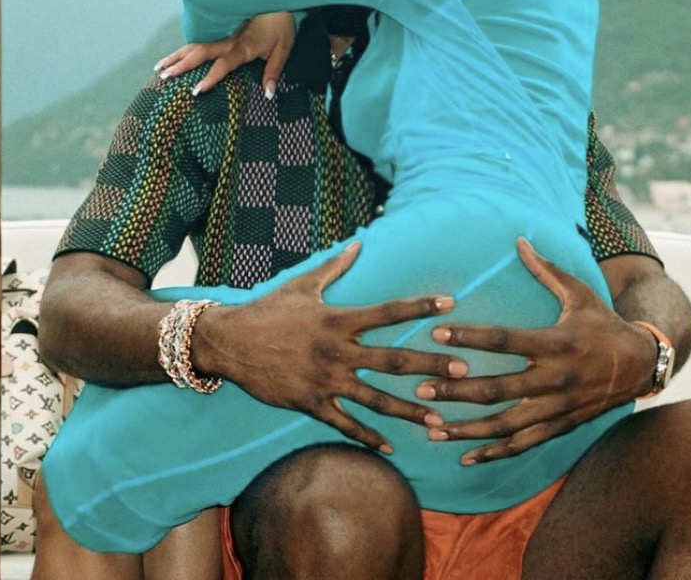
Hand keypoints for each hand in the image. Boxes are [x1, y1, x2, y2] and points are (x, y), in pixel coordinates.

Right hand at [154, 11, 296, 94]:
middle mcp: (228, 38)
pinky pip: (198, 38)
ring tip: (158, 68)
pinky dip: (183, 48)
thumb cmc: (282, 25)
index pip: (223, 64)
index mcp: (244, 46)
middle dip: (181, 65)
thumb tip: (268, 94)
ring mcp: (222, 30)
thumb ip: (273, 72)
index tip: (196, 91)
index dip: (210, 78)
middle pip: (200, 52)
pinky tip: (172, 57)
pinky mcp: (220, 25)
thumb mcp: (283, 49)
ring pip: (194, 44)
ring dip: (176, 56)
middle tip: (164, 77)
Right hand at [192, 243, 468, 453]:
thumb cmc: (268, 310)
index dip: (419, 307)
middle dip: (429, 365)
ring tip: (438, 419)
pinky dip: (367, 436)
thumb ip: (335, 266)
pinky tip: (390, 447)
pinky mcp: (311, 403)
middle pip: (392, 359)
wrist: (229, 342)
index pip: (388, 311)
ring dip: (409, 409)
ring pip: (376, 399)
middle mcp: (338, 350)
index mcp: (339, 319)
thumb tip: (359, 242)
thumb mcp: (303, 285)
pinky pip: (345, 423)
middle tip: (461, 372)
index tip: (449, 305)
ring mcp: (326, 380)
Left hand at [415, 237, 655, 464]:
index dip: (469, 337)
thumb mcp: (579, 293)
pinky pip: (523, 445)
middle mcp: (555, 379)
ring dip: (466, 429)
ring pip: (505, 425)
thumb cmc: (603, 323)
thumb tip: (519, 240)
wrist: (641, 365)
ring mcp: (557, 407)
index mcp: (556, 343)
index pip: (504, 341)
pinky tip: (466, 455)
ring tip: (432, 429)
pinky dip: (494, 453)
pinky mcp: (560, 426)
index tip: (436, 333)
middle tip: (421, 389)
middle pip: (497, 389)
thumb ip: (546, 270)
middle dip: (456, 391)